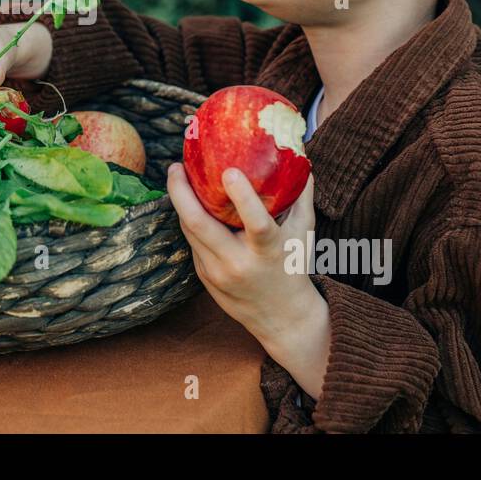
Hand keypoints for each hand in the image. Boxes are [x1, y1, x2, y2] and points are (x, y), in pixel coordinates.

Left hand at [166, 162, 320, 347]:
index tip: (229, 171)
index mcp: (269, 251)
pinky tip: (186, 201)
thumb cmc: (293, 267)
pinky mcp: (204, 277)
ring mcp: (217, 273)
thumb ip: (302, 197)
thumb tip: (302, 160)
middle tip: (176, 167)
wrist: (282, 319)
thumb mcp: (304, 235)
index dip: (242, 197)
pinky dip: (188, 219)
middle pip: (201, 225)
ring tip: (177, 176)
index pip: (256, 224)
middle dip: (182, 193)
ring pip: (189, 231)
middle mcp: (239, 263)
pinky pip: (192, 241)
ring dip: (179, 202)